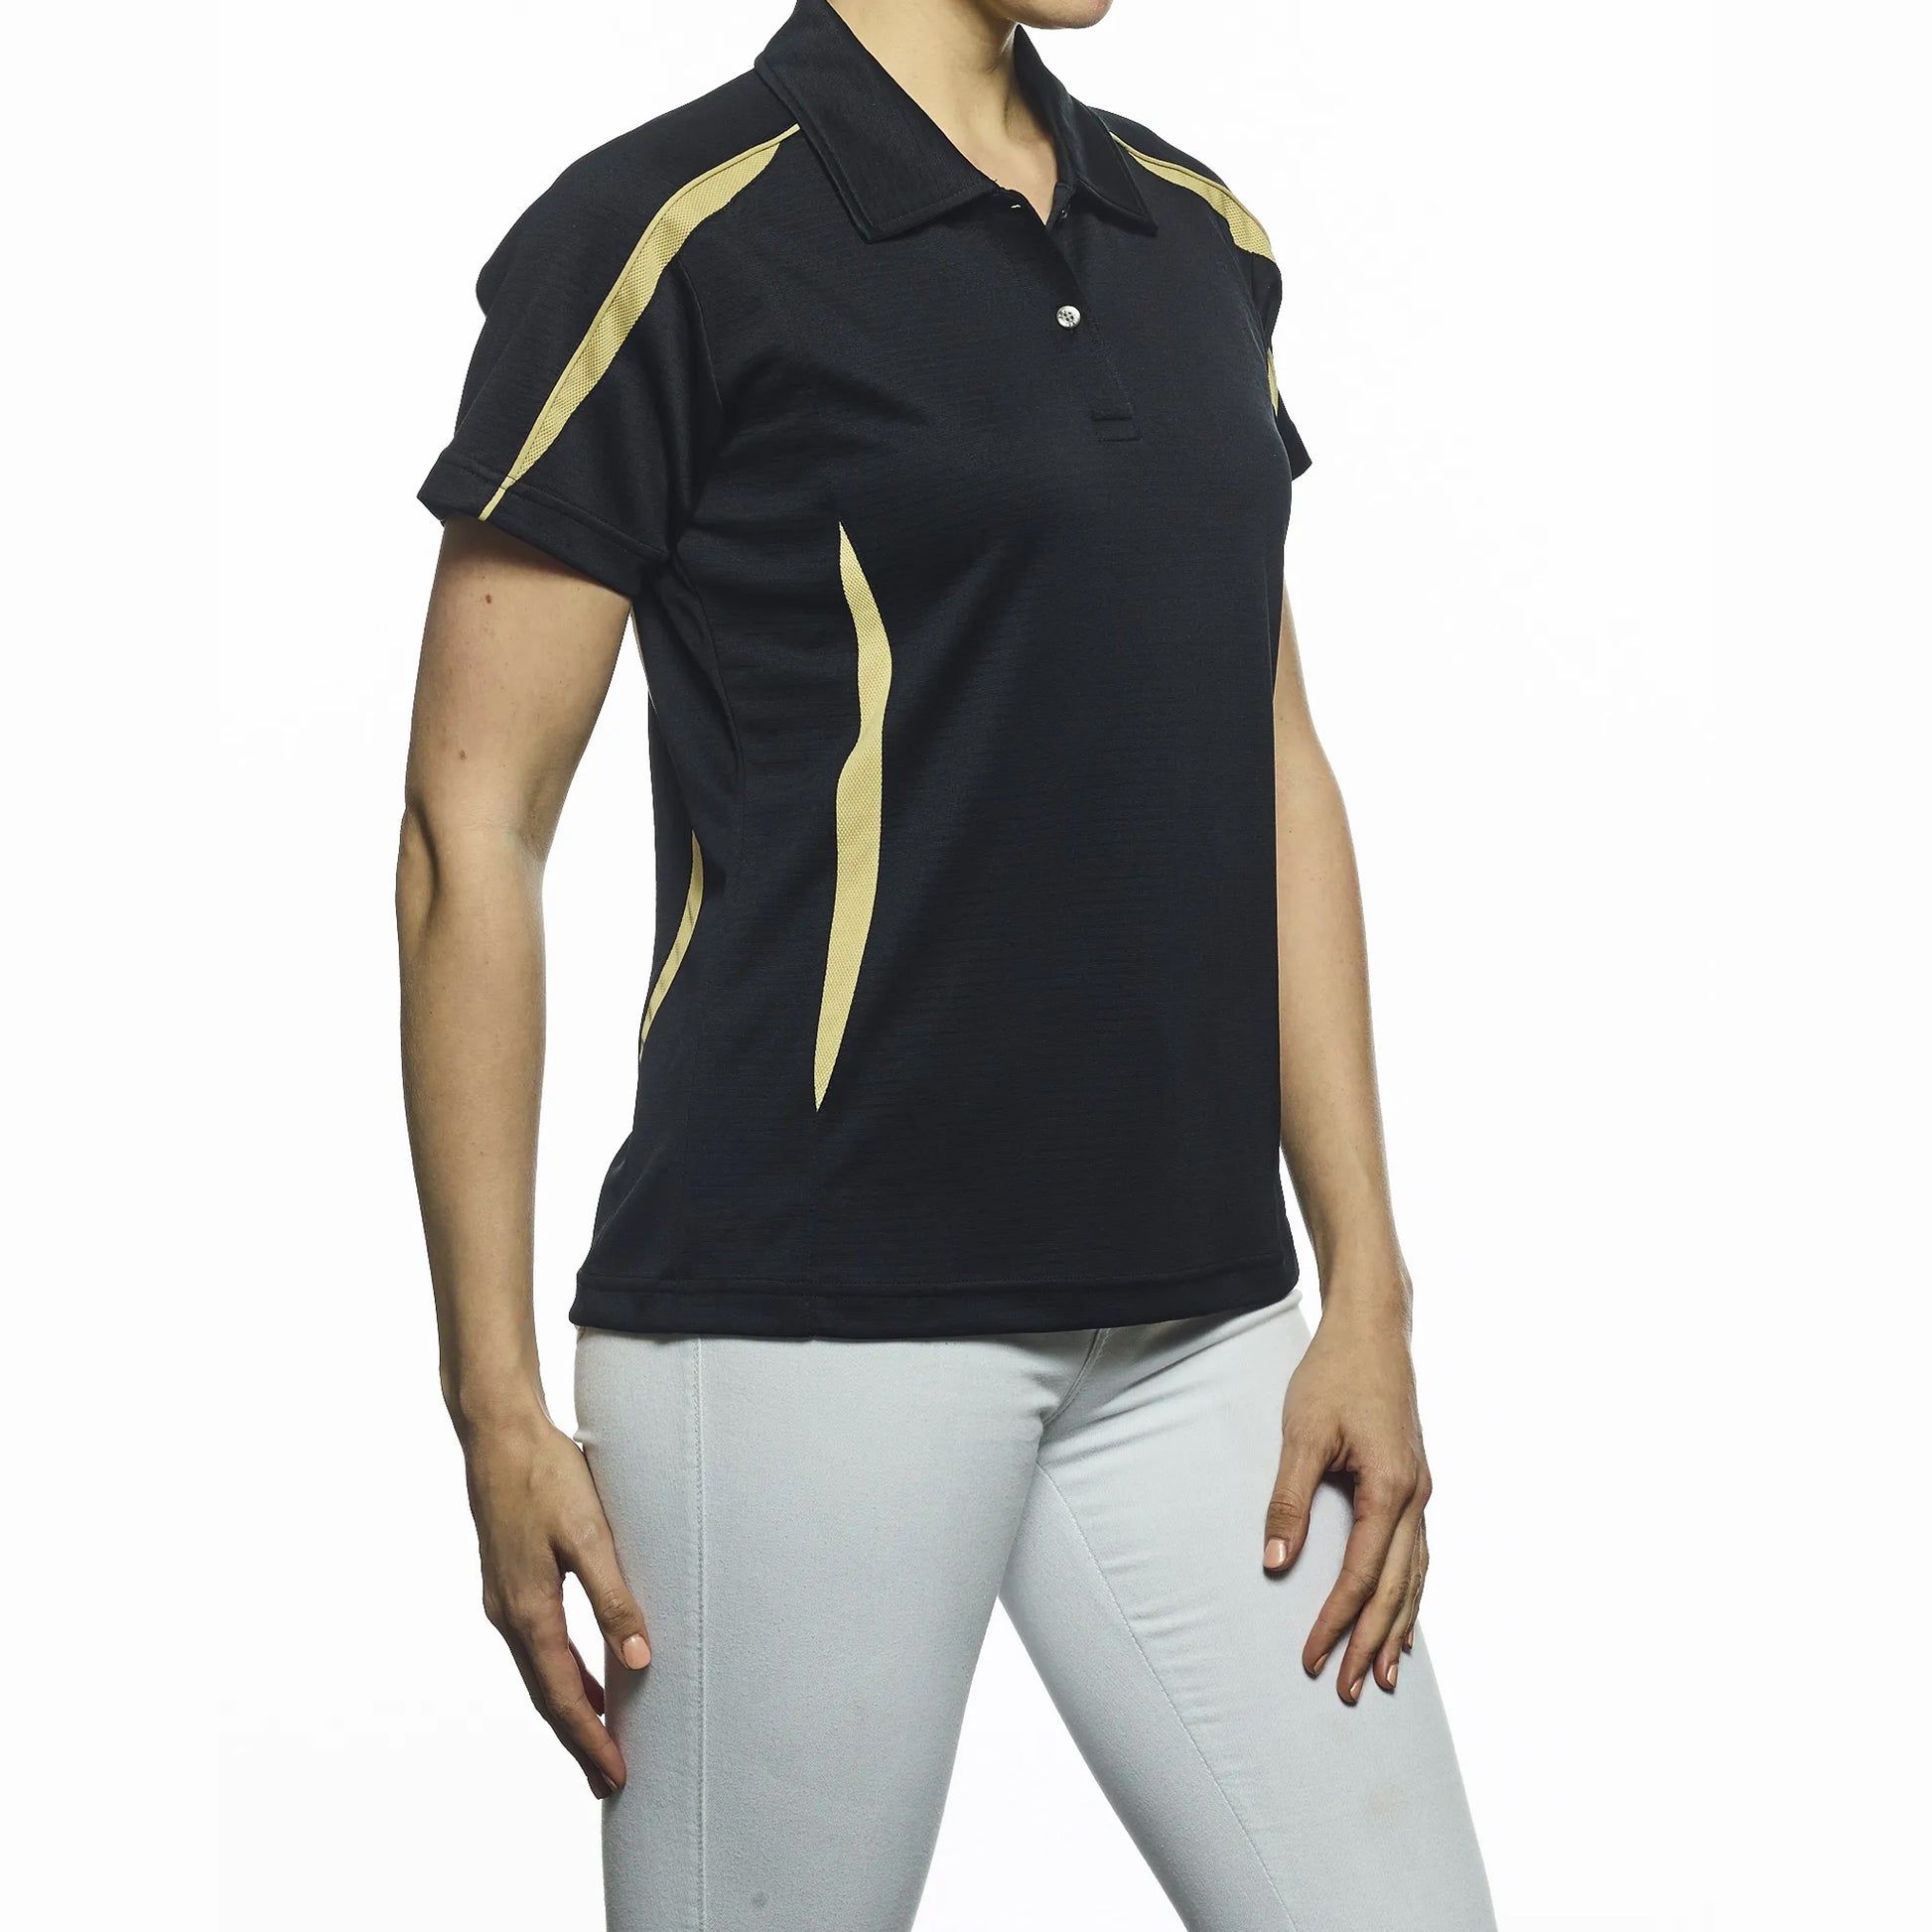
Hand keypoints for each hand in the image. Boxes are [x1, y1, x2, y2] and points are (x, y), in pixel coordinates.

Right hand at [463, 1413, 650, 1796]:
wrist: (498, 1433)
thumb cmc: (546, 1475)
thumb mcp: (589, 1535)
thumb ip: (614, 1598)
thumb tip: (639, 1660)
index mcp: (528, 1611)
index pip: (563, 1697)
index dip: (591, 1740)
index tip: (616, 1777)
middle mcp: (509, 1614)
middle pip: (546, 1696)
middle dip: (579, 1740)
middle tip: (608, 1782)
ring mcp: (504, 1598)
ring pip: (539, 1672)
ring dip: (569, 1709)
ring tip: (599, 1740)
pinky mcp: (508, 1580)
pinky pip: (536, 1645)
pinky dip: (560, 1673)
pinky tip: (582, 1675)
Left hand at [1261, 1302, 1429, 1703]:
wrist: (1373, 1330)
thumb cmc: (1334, 1375)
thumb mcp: (1302, 1434)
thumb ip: (1288, 1501)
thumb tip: (1275, 1564)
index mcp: (1392, 1490)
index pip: (1362, 1576)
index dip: (1337, 1621)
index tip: (1314, 1658)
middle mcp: (1417, 1499)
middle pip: (1397, 1590)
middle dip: (1372, 1643)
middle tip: (1351, 1692)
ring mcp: (1422, 1492)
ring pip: (1415, 1577)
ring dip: (1398, 1627)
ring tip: (1385, 1674)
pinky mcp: (1415, 1484)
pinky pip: (1417, 1554)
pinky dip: (1410, 1592)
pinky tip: (1401, 1614)